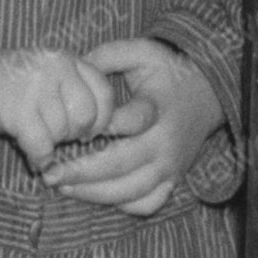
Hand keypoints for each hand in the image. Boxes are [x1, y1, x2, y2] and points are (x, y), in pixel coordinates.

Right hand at [0, 42, 119, 163]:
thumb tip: (102, 131)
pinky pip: (41, 146)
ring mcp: (36, 87)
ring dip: (50, 144)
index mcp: (66, 58)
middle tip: (54, 136)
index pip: (104, 94)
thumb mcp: (44, 74)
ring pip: (62, 133)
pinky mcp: (16, 110)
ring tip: (34, 139)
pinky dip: (39, 159)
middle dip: (73, 135)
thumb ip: (73, 91)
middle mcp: (55, 67)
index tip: (85, 131)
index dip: (100, 120)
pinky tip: (32, 159)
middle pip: (86, 117)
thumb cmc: (2, 83)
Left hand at [38, 35, 219, 218]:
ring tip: (63, 186)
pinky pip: (147, 204)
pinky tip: (97, 195)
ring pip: (131, 191)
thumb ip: (108, 55)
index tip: (71, 130)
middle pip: (122, 164)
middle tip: (49, 173)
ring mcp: (171, 166)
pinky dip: (122, 206)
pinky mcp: (173, 180)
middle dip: (82, 172)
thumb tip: (74, 66)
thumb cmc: (167, 71)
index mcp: (158, 109)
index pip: (129, 122)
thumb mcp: (142, 52)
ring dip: (94, 193)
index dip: (98, 126)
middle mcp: (166, 142)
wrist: (207, 93)